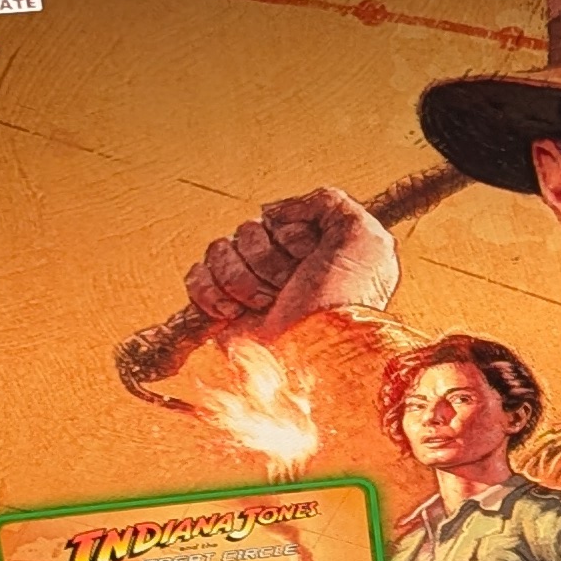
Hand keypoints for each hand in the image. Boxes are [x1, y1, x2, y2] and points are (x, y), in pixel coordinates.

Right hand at [182, 186, 399, 332]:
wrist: (319, 359)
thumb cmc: (347, 306)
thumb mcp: (364, 238)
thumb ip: (330, 201)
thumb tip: (274, 210)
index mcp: (312, 251)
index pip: (277, 216)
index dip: (291, 233)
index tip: (311, 257)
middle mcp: (281, 270)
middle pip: (246, 230)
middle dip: (266, 258)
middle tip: (288, 286)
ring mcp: (249, 291)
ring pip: (219, 250)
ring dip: (241, 277)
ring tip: (266, 303)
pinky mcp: (222, 312)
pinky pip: (196, 277)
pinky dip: (210, 290)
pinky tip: (233, 312)